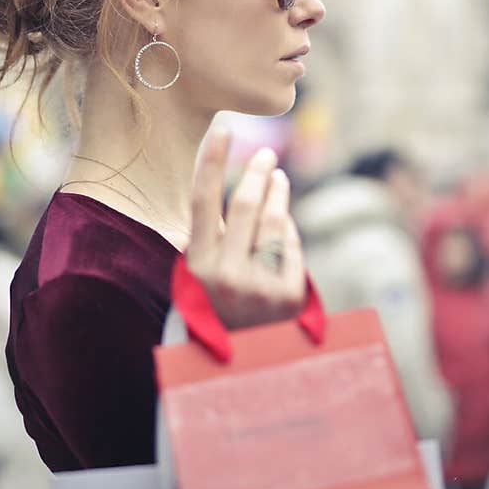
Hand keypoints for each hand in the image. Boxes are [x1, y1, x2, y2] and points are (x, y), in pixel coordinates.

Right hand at [186, 128, 306, 329]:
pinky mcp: (290, 296)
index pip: (203, 201)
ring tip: (278, 178)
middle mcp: (226, 276)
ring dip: (279, 192)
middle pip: (246, 204)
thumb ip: (215, 235)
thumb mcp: (203, 274)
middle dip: (258, 172)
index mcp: (196, 266)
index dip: (212, 161)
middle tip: (267, 154)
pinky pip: (292, 246)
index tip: (223, 128)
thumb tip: (246, 183)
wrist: (244, 360)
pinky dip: (288, 232)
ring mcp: (260, 287)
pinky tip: (284, 226)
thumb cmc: (220, 304)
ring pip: (275, 221)